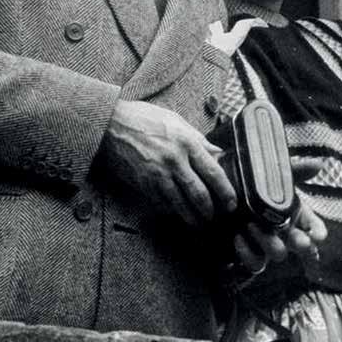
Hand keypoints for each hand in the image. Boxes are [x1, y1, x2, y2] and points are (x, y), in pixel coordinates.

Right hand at [98, 99, 237, 225]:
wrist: (110, 125)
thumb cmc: (142, 118)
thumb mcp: (174, 120)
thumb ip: (197, 138)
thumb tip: (217, 153)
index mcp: (186, 142)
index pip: (214, 173)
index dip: (226, 192)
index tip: (231, 202)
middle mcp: (174, 160)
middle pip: (200, 194)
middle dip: (211, 210)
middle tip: (216, 216)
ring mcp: (157, 175)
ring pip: (182, 205)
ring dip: (193, 218)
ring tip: (200, 223)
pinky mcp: (143, 184)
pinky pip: (162, 204)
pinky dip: (172, 211)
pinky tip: (177, 213)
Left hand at [232, 156, 326, 272]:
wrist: (209, 188)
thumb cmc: (241, 180)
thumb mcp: (265, 172)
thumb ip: (291, 170)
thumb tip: (318, 164)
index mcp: (290, 210)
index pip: (311, 224)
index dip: (317, 230)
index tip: (318, 235)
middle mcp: (280, 230)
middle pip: (299, 244)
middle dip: (302, 244)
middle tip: (298, 240)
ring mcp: (264, 244)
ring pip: (277, 253)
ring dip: (269, 243)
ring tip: (251, 225)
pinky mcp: (246, 254)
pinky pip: (254, 263)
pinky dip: (248, 253)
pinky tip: (238, 238)